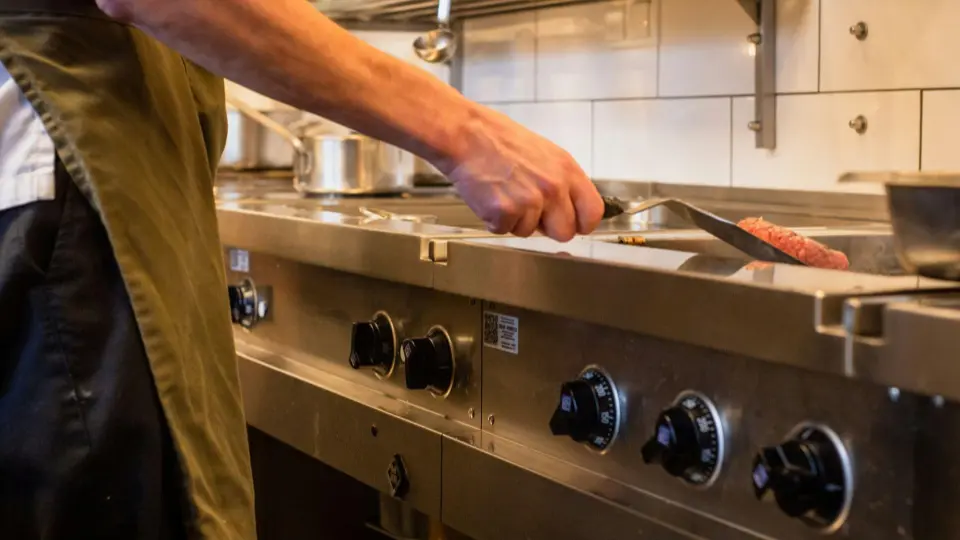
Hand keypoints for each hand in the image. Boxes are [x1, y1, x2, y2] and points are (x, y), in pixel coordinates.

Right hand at [440, 106, 603, 241]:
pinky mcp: (504, 213)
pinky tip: (490, 196)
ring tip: (504, 192)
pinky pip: (504, 230)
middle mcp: (553, 188)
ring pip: (529, 233)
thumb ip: (562, 181)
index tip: (571, 223)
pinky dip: (494, 220)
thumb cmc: (500, 141)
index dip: (581, 223)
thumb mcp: (545, 153)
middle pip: (565, 233)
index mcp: (567, 170)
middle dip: (547, 228)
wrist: (466, 135)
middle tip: (528, 209)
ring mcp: (529, 202)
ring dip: (515, 220)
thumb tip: (570, 208)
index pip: (592, 213)